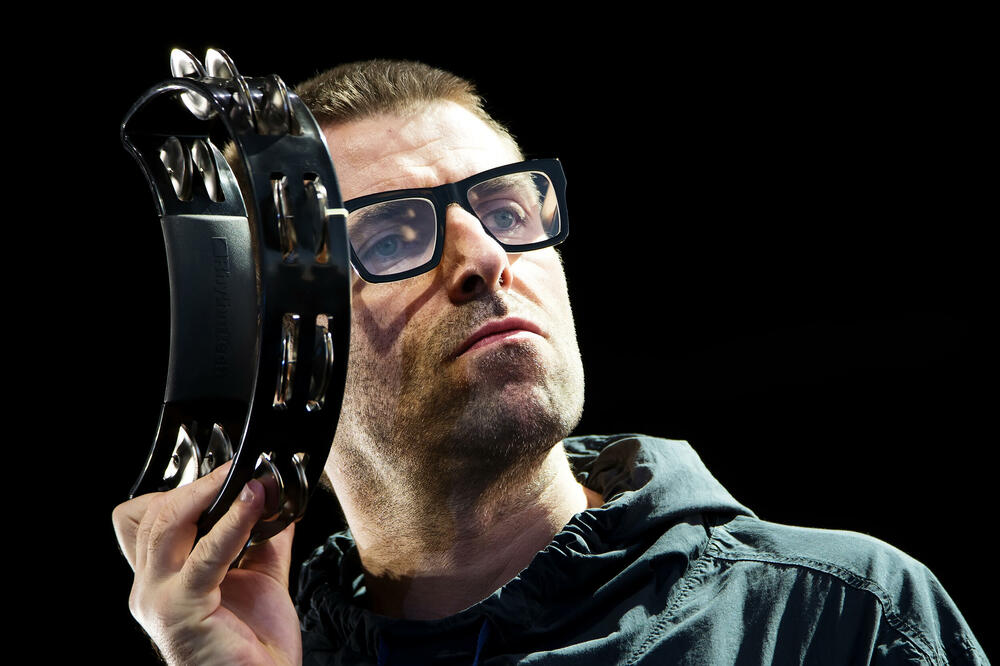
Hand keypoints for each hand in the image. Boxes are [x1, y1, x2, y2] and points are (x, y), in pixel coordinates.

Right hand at [112, 463, 301, 664]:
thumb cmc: (256, 645)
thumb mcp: (259, 577)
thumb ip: (263, 538)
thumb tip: (279, 501)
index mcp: (162, 578)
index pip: (143, 518)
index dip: (178, 490)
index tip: (223, 475)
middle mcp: (149, 587)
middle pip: (153, 514)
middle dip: (197, 485)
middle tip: (238, 470)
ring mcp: (158, 599)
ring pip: (165, 524)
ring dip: (209, 493)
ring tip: (246, 480)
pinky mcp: (180, 609)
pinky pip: (204, 555)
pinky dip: (232, 523)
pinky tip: (254, 505)